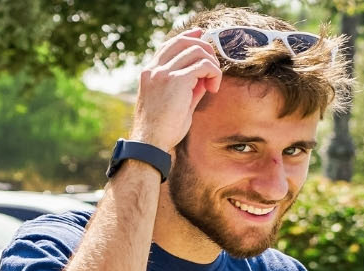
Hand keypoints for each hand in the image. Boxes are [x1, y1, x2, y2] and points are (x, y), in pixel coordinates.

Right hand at [131, 29, 223, 155]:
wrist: (150, 142)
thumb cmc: (161, 127)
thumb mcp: (173, 101)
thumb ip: (187, 86)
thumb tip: (205, 77)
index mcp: (149, 72)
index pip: (169, 44)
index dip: (188, 37)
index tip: (202, 36)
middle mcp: (154, 69)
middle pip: (184, 41)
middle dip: (205, 49)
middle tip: (213, 70)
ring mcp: (163, 73)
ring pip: (197, 50)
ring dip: (212, 64)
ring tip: (212, 84)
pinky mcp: (176, 80)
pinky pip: (204, 65)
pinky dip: (214, 74)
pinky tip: (213, 89)